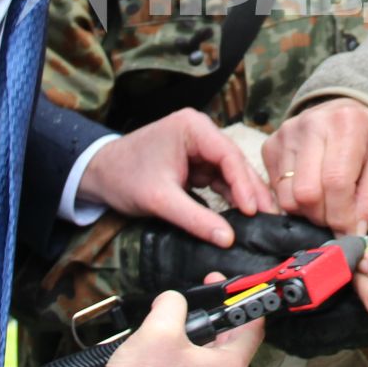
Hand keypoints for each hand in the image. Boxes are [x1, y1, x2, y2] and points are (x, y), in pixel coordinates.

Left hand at [79, 108, 278, 246]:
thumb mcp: (160, 199)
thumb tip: (227, 239)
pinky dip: (230, 197)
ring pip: (230, 173)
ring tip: (263, 219)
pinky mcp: (196, 164)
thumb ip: (195, 219)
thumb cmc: (123, 177)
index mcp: (192, 128)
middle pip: (234, 163)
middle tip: (270, 217)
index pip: (228, 155)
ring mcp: (199, 148)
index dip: (244, 183)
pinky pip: (219, 180)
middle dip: (250, 190)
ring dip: (244, 195)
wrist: (97, 175)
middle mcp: (200, 132)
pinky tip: (244, 214)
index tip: (254, 210)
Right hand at [97, 289, 261, 366]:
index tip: (229, 287)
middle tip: (200, 296)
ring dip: (196, 332)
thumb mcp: (160, 329)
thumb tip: (173, 300)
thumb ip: (173, 303)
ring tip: (172, 319)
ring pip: (209, 353)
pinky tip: (162, 343)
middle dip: (215, 313)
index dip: (244, 299)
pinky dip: (184, 350)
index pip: (254, 327)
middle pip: (230, 338)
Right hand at [262, 97, 367, 234]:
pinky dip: (294, 202)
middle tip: (338, 217)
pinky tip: (312, 190)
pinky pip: (275, 192)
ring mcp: (286, 134)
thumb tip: (355, 229)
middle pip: (307, 193)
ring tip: (326, 203)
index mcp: (346, 123)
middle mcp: (311, 124)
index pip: (336, 182)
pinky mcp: (270, 146)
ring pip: (287, 197)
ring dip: (308, 212)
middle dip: (324, 217)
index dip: (342, 216)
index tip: (350, 232)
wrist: (347, 110)